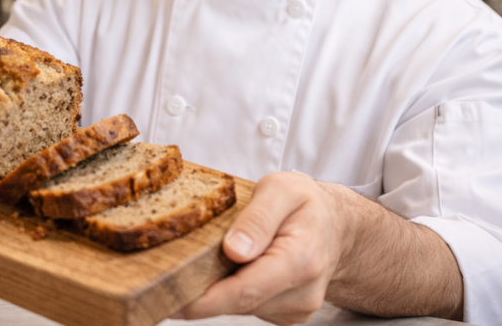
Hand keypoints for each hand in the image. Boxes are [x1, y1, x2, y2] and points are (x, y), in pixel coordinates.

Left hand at [176, 172, 348, 324]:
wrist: (335, 225)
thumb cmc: (306, 204)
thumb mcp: (282, 189)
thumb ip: (258, 217)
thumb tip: (234, 249)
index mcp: (301, 258)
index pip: (247, 290)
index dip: (206, 300)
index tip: (173, 299)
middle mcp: (302, 291)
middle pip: (240, 302)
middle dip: (203, 295)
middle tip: (166, 283)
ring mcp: (296, 307)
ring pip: (242, 306)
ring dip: (220, 289)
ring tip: (209, 260)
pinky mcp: (287, 314)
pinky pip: (250, 307)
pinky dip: (234, 291)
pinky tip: (235, 268)